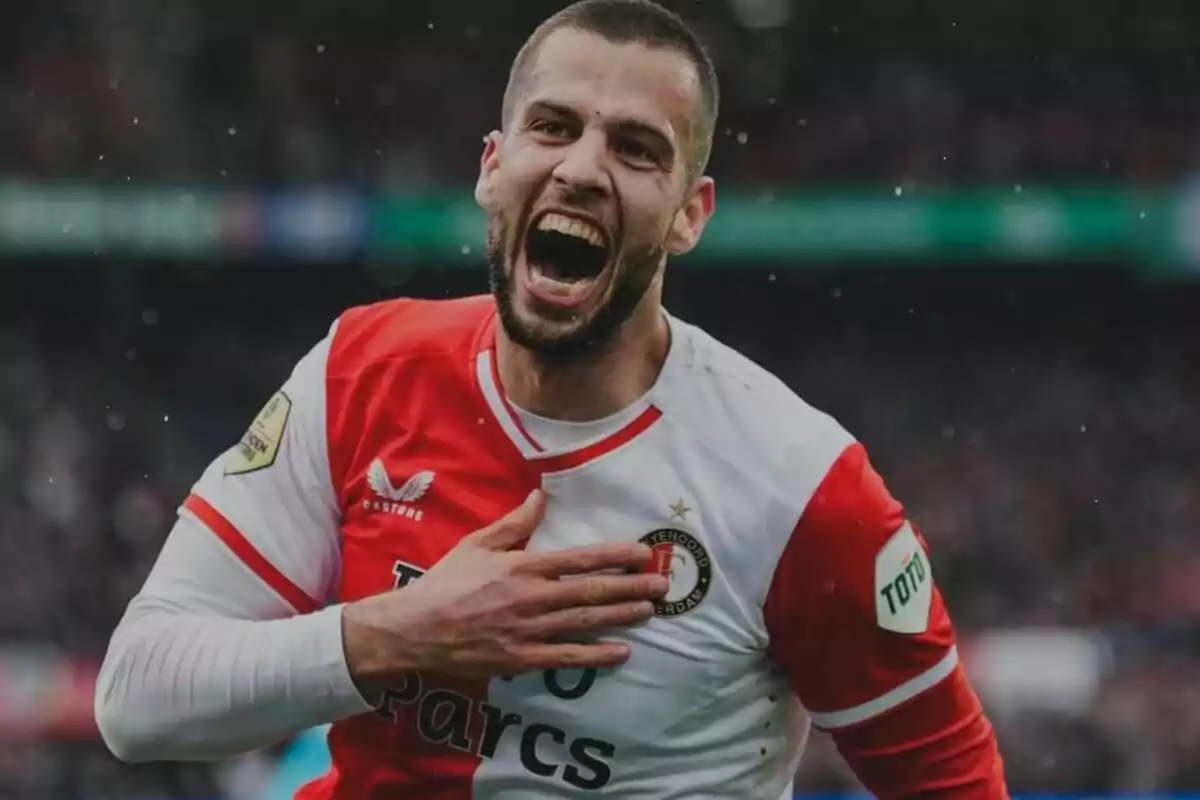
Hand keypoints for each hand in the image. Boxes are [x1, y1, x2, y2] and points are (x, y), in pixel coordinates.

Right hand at [342, 489, 666, 685]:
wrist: (415, 629)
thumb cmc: (445, 583)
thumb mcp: (476, 544)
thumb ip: (513, 523)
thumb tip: (540, 496)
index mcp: (523, 567)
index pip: (579, 559)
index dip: (614, 555)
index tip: (642, 552)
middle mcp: (532, 598)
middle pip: (591, 591)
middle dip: (630, 586)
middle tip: (662, 584)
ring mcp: (529, 631)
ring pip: (585, 622)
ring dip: (621, 616)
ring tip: (650, 611)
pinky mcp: (522, 658)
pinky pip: (567, 658)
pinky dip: (596, 655)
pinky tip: (621, 652)